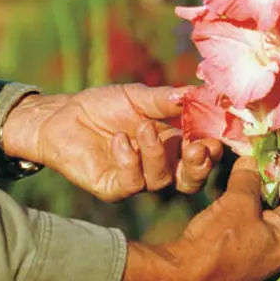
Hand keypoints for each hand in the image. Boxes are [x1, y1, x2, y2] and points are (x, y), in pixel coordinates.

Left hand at [0, 85, 223, 201]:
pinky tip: (120, 140)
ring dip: (156, 153)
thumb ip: (167, 99)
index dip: (212, 150)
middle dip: (198, 167)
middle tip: (196, 148)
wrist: (63, 115)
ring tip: (141, 127)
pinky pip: (132, 183)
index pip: (201, 153)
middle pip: (190, 180)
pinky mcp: (114, 187)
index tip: (216, 137)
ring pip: (162, 181)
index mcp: (172, 142)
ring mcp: (137, 179)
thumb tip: (200, 92)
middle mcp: (159, 165)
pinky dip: (130, 160)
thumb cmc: (103, 104)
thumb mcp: (138, 97)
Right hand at [120, 157, 279, 280]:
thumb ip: (249, 177)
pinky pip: (258, 216)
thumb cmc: (218, 241)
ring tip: (241, 168)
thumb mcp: (237, 202)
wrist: (187, 278)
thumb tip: (251, 160)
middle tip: (253, 156)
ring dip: (258, 185)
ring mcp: (270, 247)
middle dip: (272, 174)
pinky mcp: (252, 248)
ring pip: (272, 206)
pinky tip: (232, 188)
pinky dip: (248, 200)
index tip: (268, 151)